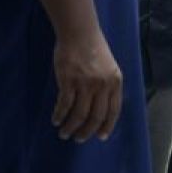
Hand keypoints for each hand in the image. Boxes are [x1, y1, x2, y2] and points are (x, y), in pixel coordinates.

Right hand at [51, 28, 122, 142]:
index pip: (114, 111)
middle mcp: (103, 85)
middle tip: (78, 138)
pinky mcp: (69, 81)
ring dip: (71, 127)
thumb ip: (107, 86)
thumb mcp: (109, 68)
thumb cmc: (94, 50)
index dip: (107, 126)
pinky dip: (60, 115)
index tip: (100, 137)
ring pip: (79, 114)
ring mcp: (86, 84)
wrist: (80, 33)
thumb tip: (101, 108)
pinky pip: (64, 105)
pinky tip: (56, 120)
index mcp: (116, 82)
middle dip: (86, 131)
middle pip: (96, 116)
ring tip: (64, 133)